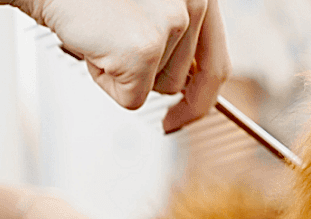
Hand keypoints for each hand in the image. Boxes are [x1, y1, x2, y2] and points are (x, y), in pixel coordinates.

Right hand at [13, 0, 230, 130]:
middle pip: (183, 82)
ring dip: (125, 74)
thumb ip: (178, 39)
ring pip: (159, 89)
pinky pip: (132, 98)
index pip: (217, 63)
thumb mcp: (150, 8)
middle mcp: (195, 1)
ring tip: (104, 36)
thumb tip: (190, 87)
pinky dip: (105, 83)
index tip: (186, 114)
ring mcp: (173, 23)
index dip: (202, 98)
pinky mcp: (145, 49)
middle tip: (116, 49)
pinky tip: (93, 46)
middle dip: (148, 80)